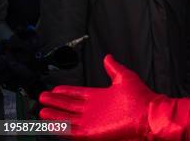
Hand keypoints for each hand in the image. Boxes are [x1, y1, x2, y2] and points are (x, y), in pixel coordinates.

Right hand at [39, 55, 159, 139]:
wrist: (148, 113)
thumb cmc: (141, 97)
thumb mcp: (124, 77)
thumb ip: (113, 67)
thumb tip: (108, 57)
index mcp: (100, 97)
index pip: (78, 94)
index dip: (66, 92)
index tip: (55, 89)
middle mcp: (94, 110)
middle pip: (69, 106)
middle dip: (56, 102)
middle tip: (42, 98)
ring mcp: (92, 121)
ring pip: (68, 118)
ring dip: (55, 115)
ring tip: (42, 111)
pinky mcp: (92, 133)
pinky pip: (72, 131)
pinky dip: (62, 127)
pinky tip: (52, 123)